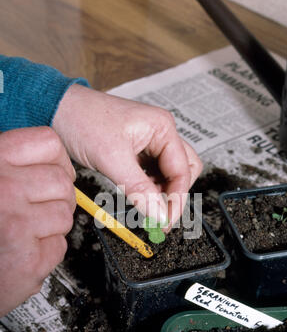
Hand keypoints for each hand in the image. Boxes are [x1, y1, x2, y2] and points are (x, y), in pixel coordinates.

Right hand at [0, 127, 75, 315]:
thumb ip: (9, 166)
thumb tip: (51, 160)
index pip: (48, 144)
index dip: (58, 160)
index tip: (54, 172)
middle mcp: (5, 190)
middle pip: (63, 182)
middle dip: (57, 197)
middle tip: (41, 208)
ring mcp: (17, 226)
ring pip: (65, 215)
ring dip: (52, 226)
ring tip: (27, 231)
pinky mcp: (28, 260)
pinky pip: (60, 246)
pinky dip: (46, 252)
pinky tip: (23, 251)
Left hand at [53, 84, 202, 227]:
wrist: (57, 109)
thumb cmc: (82, 120)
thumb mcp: (112, 158)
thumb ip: (139, 189)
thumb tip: (160, 215)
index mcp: (162, 128)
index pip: (183, 170)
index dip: (176, 199)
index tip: (165, 221)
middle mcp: (160, 133)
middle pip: (184, 171)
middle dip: (174, 194)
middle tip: (159, 217)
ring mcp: (150, 142)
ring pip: (168, 174)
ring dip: (160, 192)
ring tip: (144, 206)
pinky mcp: (136, 151)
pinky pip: (152, 174)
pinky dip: (148, 188)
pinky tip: (136, 195)